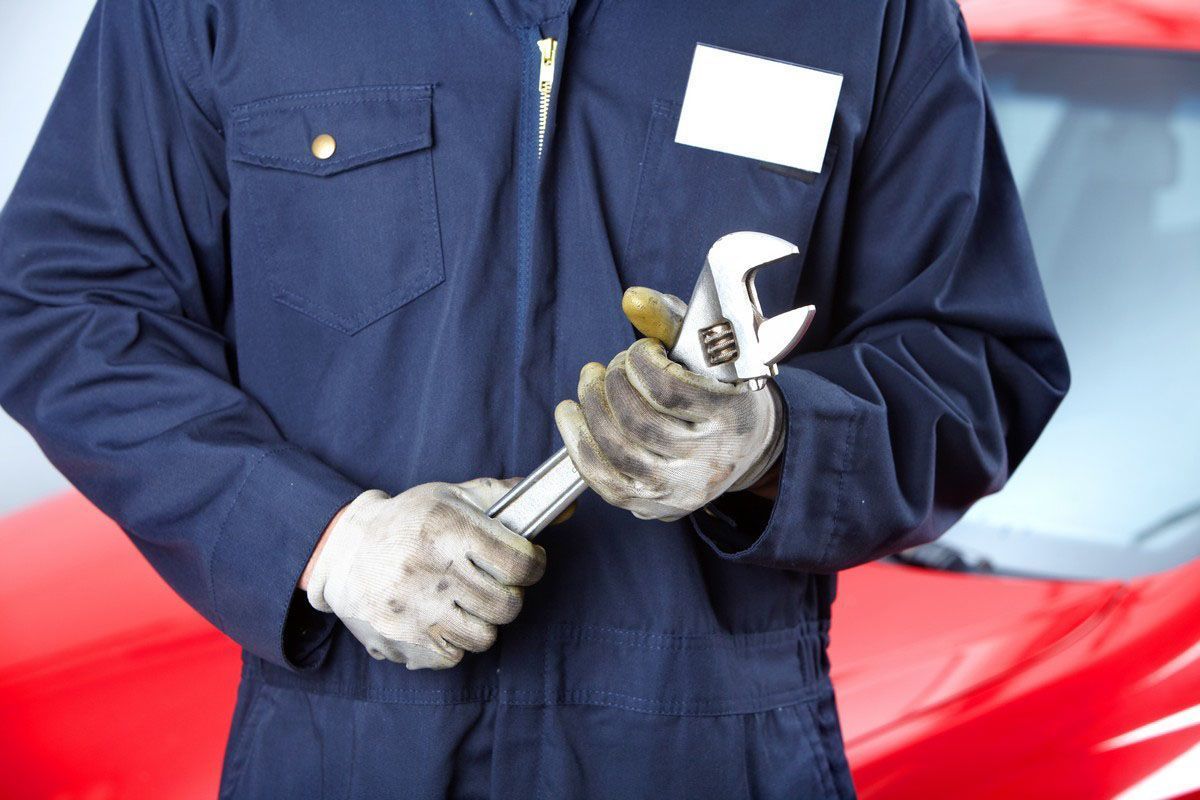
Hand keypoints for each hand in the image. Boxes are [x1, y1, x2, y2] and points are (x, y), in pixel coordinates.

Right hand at [304, 479, 545, 668]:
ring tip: (466, 601)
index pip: (519, 563)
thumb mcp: (452, 496)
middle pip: (507, 605)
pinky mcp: (402, 639)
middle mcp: (430, 570)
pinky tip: (441, 618)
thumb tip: (565, 508)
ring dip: (483, 621)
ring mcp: (413, 609)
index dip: (533, 564)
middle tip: (494, 583)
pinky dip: (455, 642)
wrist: (344, 551)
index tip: (526, 561)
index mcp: (447, 529)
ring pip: (484, 636)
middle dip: (509, 595)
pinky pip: (454, 657)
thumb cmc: (407, 521)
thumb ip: (506, 499)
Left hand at [554, 287, 783, 520]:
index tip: (640, 350)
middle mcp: (710, 459)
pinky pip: (603, 480)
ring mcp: (681, 489)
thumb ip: (671, 319)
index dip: (641, 363)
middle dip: (611, 383)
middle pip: (637, 421)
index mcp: (733, 417)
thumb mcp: (710, 348)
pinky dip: (578, 443)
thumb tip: (631, 298)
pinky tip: (571, 415)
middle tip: (610, 367)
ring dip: (590, 408)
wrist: (747, 447)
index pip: (670, 390)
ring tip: (589, 383)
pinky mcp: (654, 506)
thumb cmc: (723, 386)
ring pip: (617, 450)